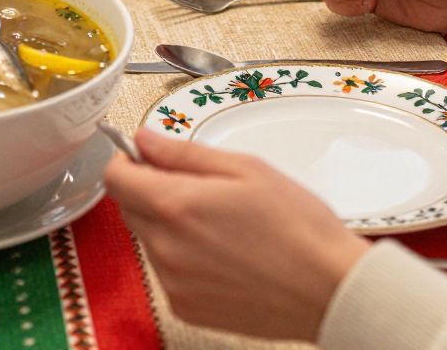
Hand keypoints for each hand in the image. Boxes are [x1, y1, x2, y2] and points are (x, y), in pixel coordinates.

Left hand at [106, 130, 367, 341]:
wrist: (331, 290)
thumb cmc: (297, 226)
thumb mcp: (244, 168)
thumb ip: (182, 153)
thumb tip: (143, 139)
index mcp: (174, 205)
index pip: (114, 178)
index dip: (127, 162)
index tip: (146, 159)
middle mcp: (164, 247)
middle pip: (129, 209)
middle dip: (150, 192)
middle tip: (199, 190)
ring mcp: (172, 282)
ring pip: (149, 241)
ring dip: (168, 228)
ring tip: (221, 227)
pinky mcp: (185, 308)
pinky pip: (167, 273)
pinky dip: (183, 260)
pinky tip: (224, 256)